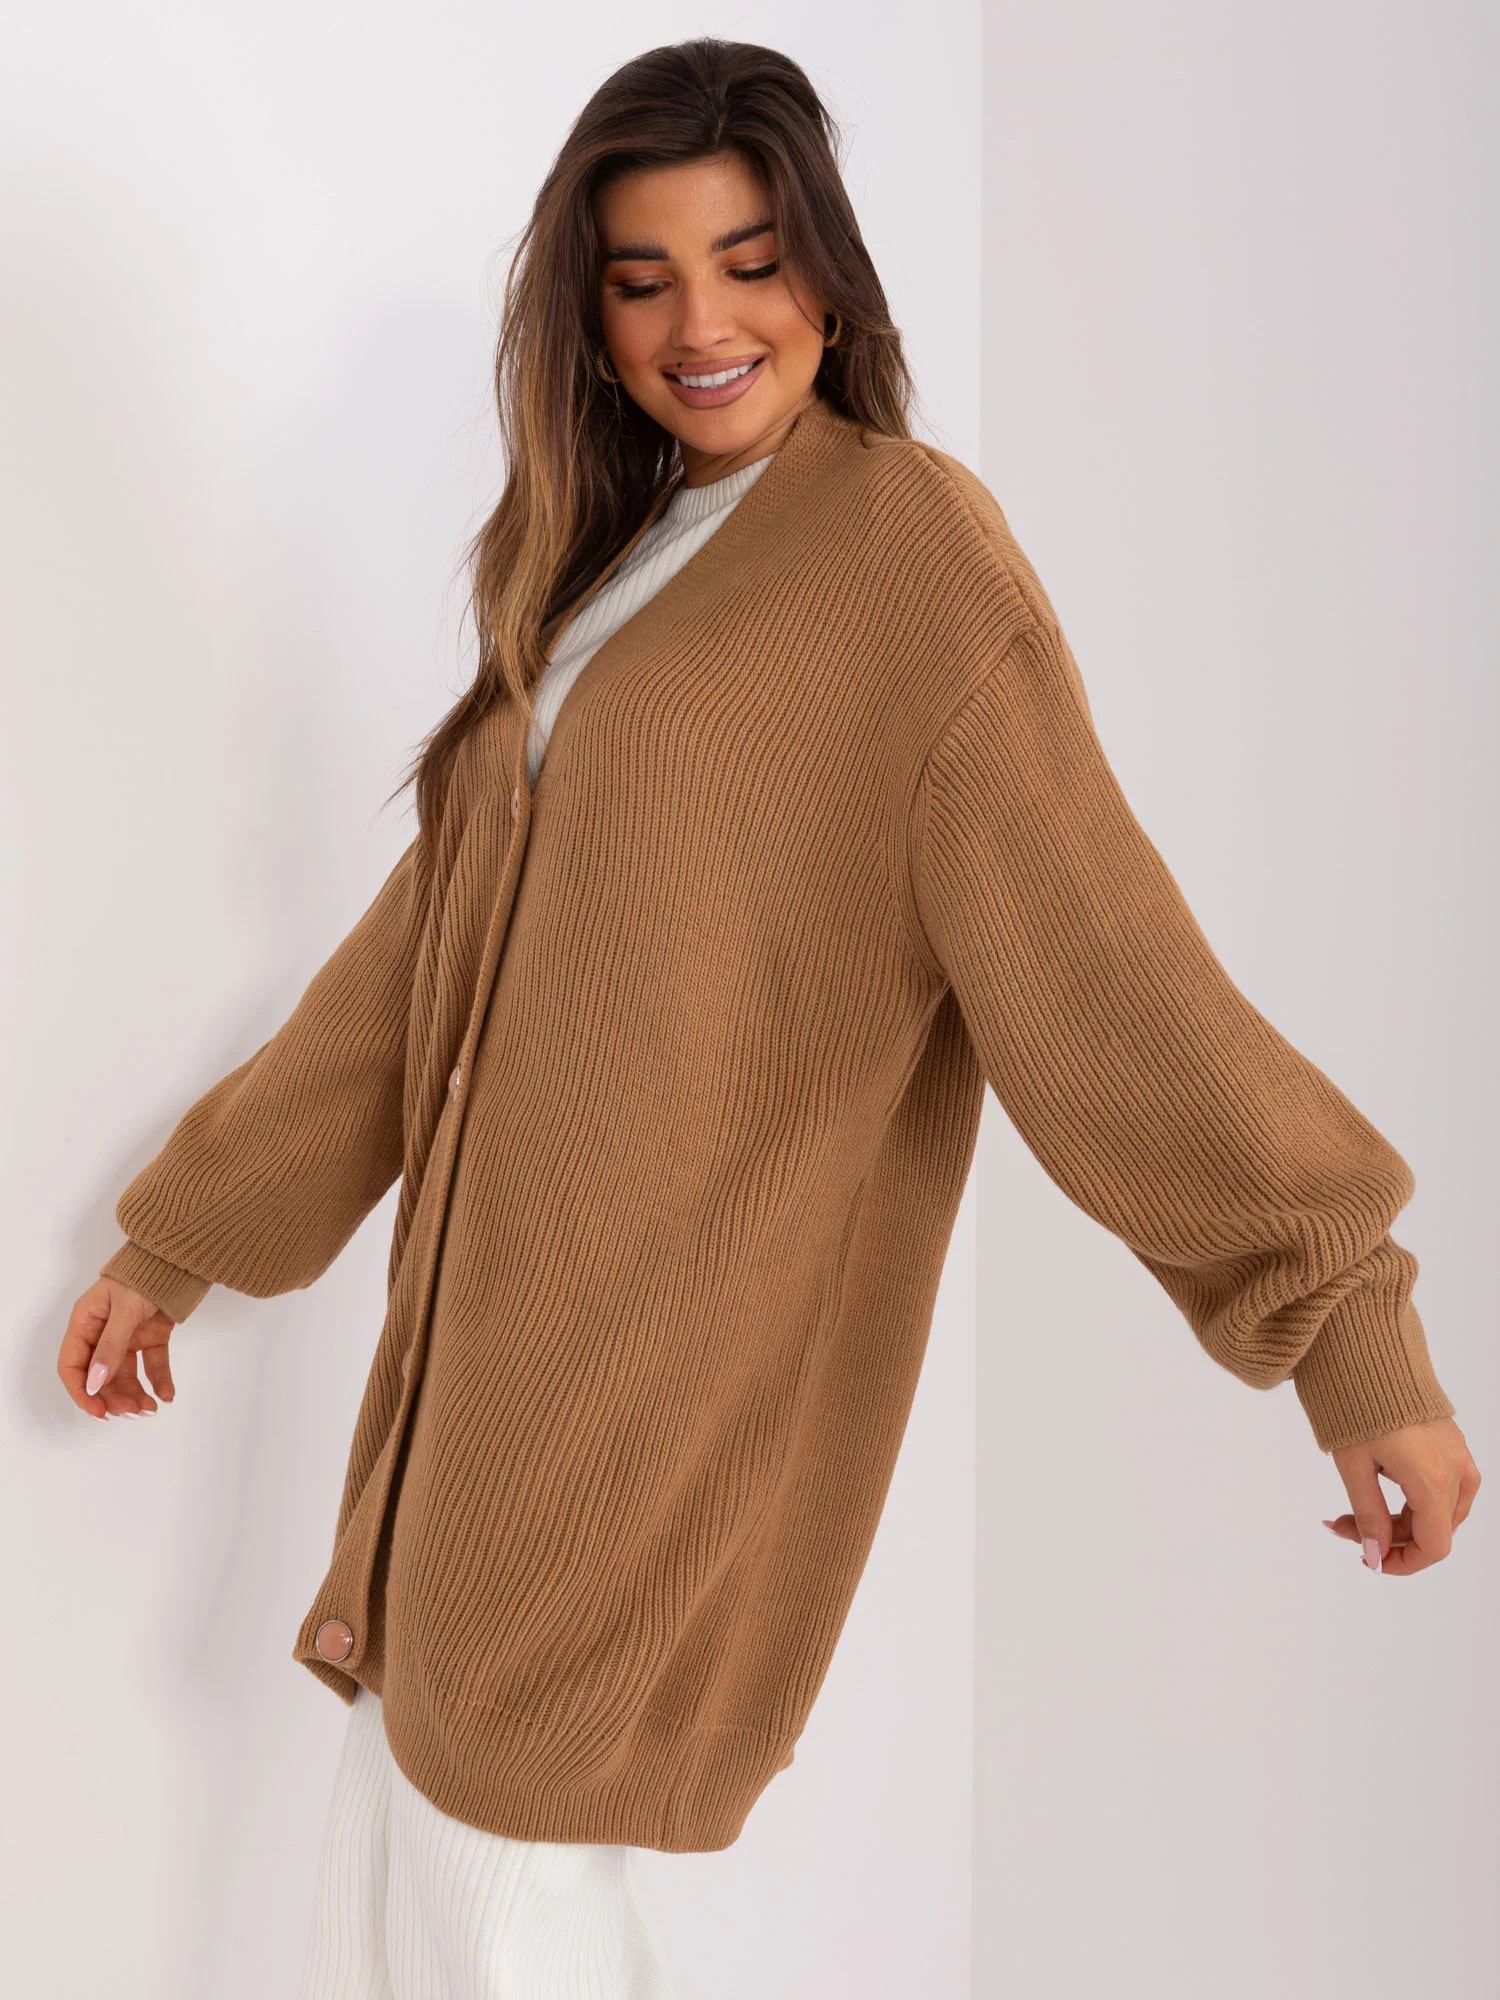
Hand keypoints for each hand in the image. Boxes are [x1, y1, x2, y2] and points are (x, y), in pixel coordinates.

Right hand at [58, 1278, 176, 1420]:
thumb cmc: (145, 1273)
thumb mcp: (125, 1308)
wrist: (180, 1256)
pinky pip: (153, 1363)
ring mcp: (129, 1335)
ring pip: (126, 1374)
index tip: (99, 1412)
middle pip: (100, 1376)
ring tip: (151, 1409)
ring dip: (136, 1394)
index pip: (72, 1366)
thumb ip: (111, 1346)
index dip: (82, 1391)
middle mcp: (103, 1332)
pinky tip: (167, 1395)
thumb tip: (96, 1383)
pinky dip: (159, 1380)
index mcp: (85, 1322)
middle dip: (114, 1397)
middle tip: (133, 1413)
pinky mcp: (152, 1335)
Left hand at [1322, 1415, 1479, 1574]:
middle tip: (1341, 1524)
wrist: (1370, 1354)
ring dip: (1399, 1521)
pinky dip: (1413, 1500)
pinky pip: (1444, 1489)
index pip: (1434, 1546)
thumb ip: (1368, 1516)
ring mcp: (1459, 1456)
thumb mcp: (1353, 1467)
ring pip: (1439, 1512)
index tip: (1368, 1559)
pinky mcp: (1454, 1445)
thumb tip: (1374, 1556)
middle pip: (1433, 1530)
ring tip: (1353, 1510)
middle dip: (1388, 1538)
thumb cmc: (1357, 1405)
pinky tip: (1380, 1489)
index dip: (1403, 1563)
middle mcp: (1455, 1470)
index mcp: (1432, 1478)